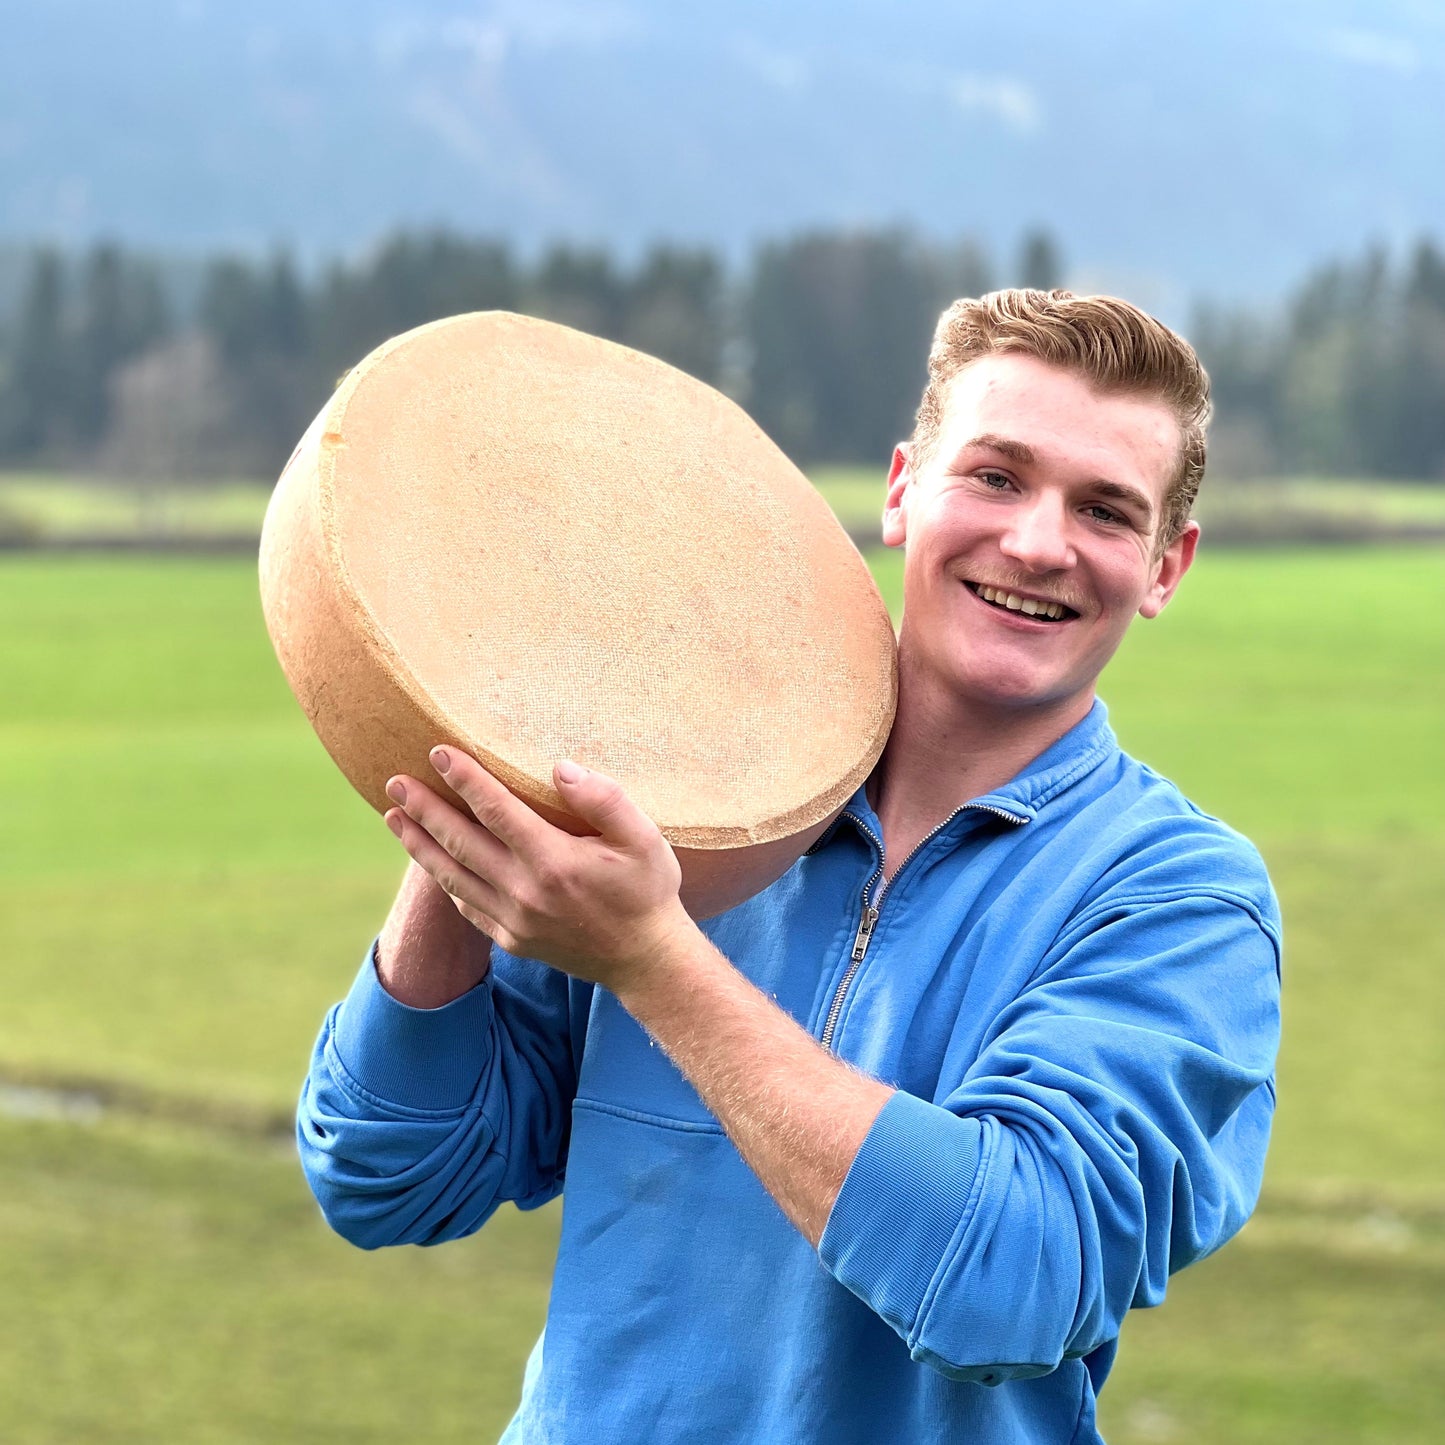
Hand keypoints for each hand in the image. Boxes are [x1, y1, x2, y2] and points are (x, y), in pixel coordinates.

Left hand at [382, 748, 694, 992]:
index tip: (437, 751)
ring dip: (419, 844)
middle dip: (424, 808)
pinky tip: (431, 861)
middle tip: (394, 781)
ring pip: (452, 875)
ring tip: (394, 817)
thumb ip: (605, 799)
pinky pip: (466, 905)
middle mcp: (524, 891)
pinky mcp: (510, 939)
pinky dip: (443, 879)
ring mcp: (513, 919)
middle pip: (460, 841)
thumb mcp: (644, 838)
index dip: (464, 778)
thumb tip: (560, 769)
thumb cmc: (648, 891)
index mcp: (553, 861)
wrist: (646, 960)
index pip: (496, 809)